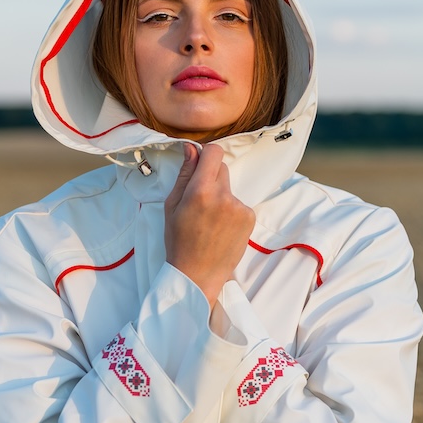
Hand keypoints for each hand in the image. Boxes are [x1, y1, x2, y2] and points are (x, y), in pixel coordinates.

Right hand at [164, 143, 254, 309]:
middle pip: (221, 169)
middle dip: (210, 178)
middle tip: (200, 201)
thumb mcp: (172, 205)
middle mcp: (223, 196)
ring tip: (210, 220)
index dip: (206, 154)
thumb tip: (191, 149)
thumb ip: (184, 174)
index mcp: (200, 191)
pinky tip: (220, 228)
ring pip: (229, 188)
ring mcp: (239, 208)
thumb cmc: (179, 241)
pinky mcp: (249, 218)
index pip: (214, 152)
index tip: (200, 164)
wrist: (198, 274)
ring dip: (221, 196)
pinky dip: (231, 211)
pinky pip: (239, 203)